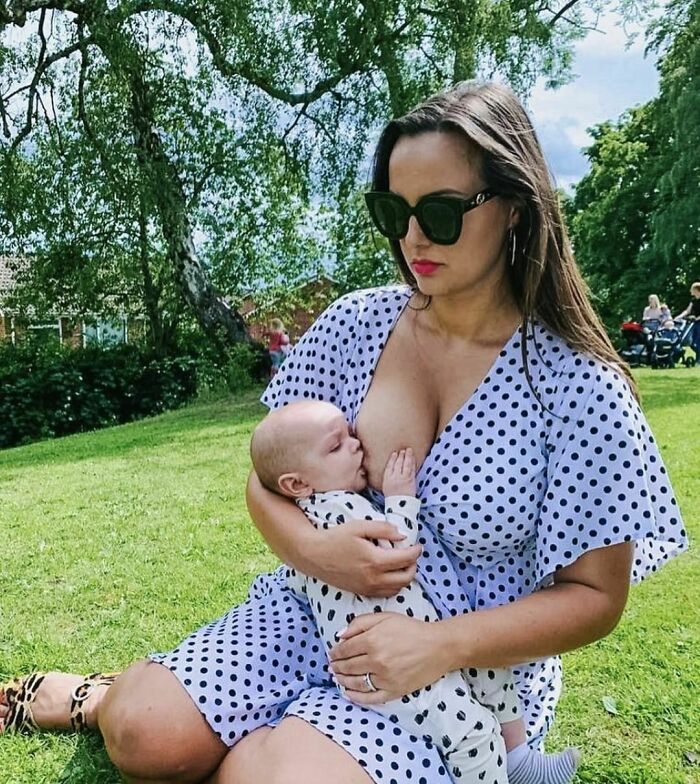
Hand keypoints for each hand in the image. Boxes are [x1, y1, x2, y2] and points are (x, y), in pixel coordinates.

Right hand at [306, 520, 421, 596]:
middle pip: (406, 578)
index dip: (416, 552)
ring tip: (402, 564)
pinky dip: (393, 585)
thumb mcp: (360, 526)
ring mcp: (367, 588)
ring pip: (397, 588)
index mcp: (375, 561)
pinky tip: (389, 574)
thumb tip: (403, 535)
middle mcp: (373, 578)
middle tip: (412, 555)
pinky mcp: (361, 592)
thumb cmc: (335, 538)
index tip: (418, 545)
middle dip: (413, 566)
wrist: (313, 555)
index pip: (406, 559)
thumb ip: (383, 529)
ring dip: (404, 577)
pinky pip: (385, 593)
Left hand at [329, 612, 451, 703]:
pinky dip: (356, 697)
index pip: (345, 649)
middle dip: (336, 666)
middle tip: (332, 666)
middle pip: (348, 666)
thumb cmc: (411, 629)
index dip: (335, 652)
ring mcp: (385, 678)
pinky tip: (348, 693)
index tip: (332, 654)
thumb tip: (339, 635)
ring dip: (342, 681)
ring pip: (356, 683)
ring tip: (337, 678)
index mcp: (372, 640)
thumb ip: (360, 623)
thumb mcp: (385, 617)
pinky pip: (370, 698)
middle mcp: (376, 660)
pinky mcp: (394, 691)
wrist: (438, 646)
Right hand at [382, 448, 415, 496]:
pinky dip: (413, 463)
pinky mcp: (411, 480)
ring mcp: (404, 478)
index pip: (390, 466)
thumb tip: (392, 467)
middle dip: (401, 456)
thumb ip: (389, 477)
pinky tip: (413, 458)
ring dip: (408, 456)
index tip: (395, 453)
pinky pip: (412, 469)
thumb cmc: (393, 497)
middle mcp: (395, 478)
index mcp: (387, 479)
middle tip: (403, 450)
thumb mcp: (386, 486)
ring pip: (406, 465)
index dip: (392, 459)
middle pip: (398, 464)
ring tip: (409, 450)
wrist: (400, 506)